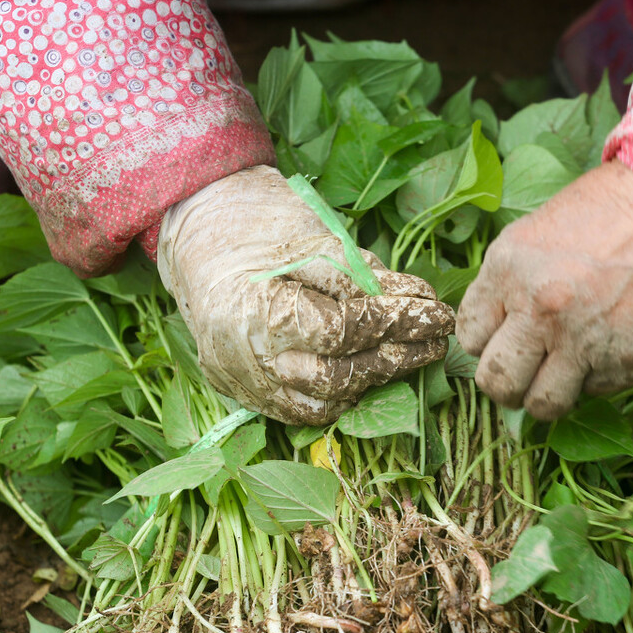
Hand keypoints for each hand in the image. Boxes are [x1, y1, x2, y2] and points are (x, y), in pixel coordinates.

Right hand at [157, 166, 454, 424]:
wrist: (196, 230)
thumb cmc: (257, 222)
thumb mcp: (315, 237)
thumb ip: (364, 277)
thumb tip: (418, 301)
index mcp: (261, 312)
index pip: (346, 331)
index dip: (397, 324)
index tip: (436, 313)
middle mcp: (249, 358)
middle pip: (338, 377)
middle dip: (395, 359)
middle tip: (435, 340)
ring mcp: (243, 381)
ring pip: (323, 404)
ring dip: (371, 382)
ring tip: (407, 355)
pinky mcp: (243, 391)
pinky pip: (298, 410)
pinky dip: (337, 395)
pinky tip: (365, 372)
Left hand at [457, 160, 632, 419]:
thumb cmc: (604, 212)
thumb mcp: (532, 233)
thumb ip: (505, 286)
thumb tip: (491, 334)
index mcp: (511, 272)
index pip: (470, 338)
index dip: (485, 341)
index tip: (502, 336)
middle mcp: (544, 312)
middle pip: (498, 384)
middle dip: (504, 384)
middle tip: (520, 373)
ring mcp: (588, 342)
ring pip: (544, 405)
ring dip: (546, 394)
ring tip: (560, 371)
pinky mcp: (629, 362)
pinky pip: (596, 392)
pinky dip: (595, 377)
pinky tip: (607, 343)